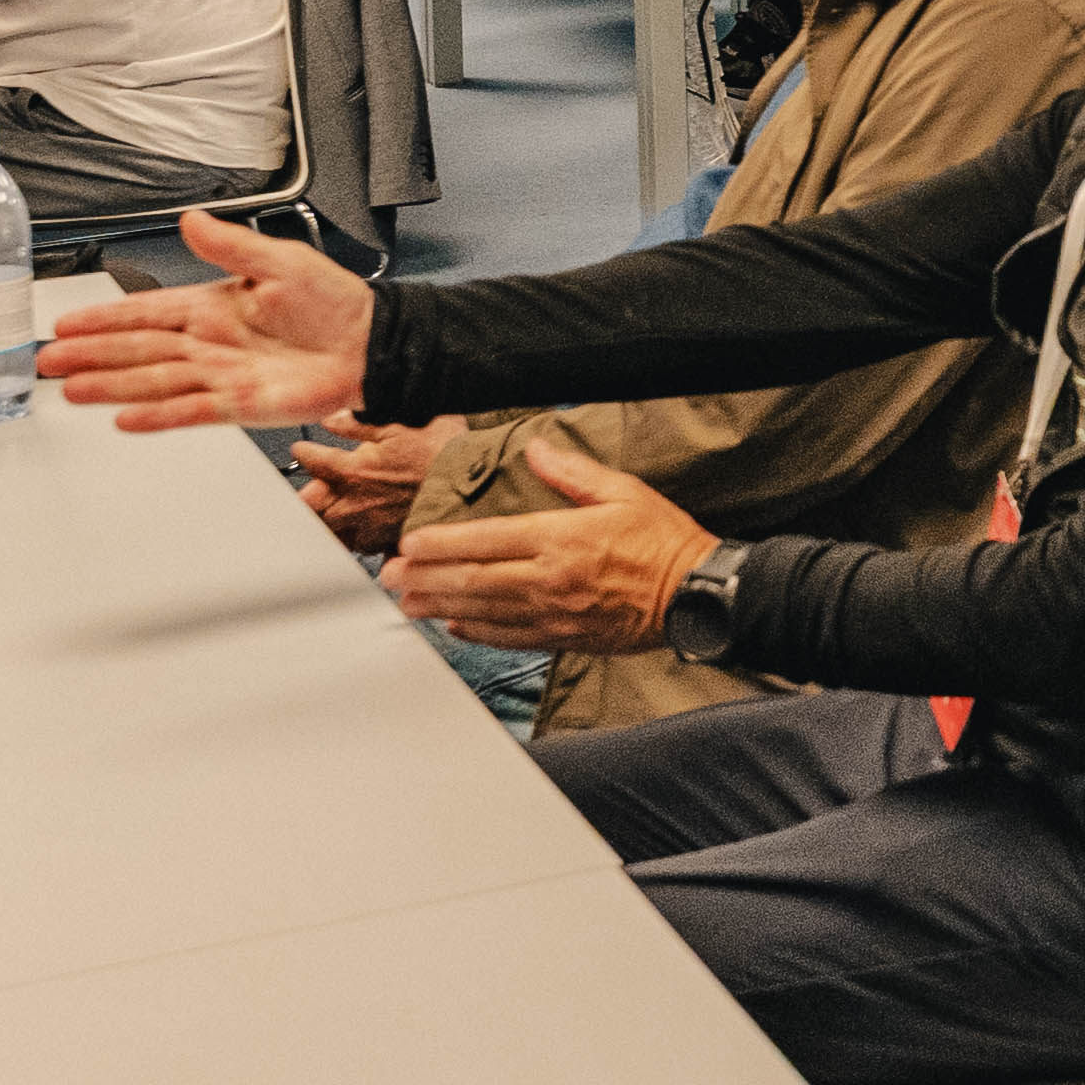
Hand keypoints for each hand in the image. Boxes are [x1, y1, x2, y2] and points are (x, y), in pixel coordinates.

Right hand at [32, 209, 378, 430]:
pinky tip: (126, 417)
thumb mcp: (281, 260)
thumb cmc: (334, 302)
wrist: (370, 343)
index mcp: (212, 305)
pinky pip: (191, 409)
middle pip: (138, 349)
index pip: (146, 311)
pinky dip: (159, 415)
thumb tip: (192, 220)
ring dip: (113, 386)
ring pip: (155, 380)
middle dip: (92, 355)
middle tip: (50, 362)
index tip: (68, 324)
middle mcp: (208, 341)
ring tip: (74, 391)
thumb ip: (232, 245)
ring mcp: (219, 374)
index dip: (105, 318)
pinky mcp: (239, 403)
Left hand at [293, 422, 435, 552]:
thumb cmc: (445, 454)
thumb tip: (332, 419)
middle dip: (305, 499)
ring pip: (333, 533)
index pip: (313, 462)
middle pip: (312, 508)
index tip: (303, 450)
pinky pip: (365, 550)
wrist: (477, 487)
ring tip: (326, 518)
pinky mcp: (391, 543)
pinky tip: (362, 537)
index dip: (305, 453)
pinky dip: (359, 543)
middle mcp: (357, 503)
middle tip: (304, 493)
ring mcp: (372, 527)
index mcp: (354, 471)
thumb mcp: (402, 423)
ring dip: (326, 524)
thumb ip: (360, 423)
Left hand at [381, 436, 712, 651]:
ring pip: (482, 612)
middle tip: (389, 578)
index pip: (485, 539)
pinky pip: (509, 638)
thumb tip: (534, 447)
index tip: (410, 543)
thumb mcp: (623, 490)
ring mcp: (553, 613)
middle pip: (472, 579)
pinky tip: (455, 627)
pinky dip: (477, 633)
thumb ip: (572, 471)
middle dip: (425, 579)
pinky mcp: (563, 637)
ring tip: (406, 603)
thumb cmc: (663, 540)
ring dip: (439, 607)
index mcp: (561, 537)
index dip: (441, 543)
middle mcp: (549, 578)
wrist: (695, 595)